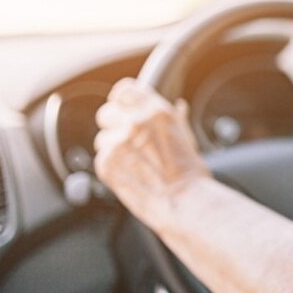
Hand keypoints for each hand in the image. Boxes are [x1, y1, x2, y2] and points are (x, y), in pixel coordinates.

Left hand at [94, 78, 209, 228]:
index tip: (122, 107)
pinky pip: (101, 158)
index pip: (125, 90)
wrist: (183, 202)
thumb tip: (178, 106)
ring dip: (113, 149)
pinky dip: (112, 167)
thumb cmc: (191, 174)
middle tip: (129, 142)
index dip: (122, 100)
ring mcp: (118, 143)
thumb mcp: (188, 138)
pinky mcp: (106, 163)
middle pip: (106, 112)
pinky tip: (130, 175)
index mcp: (157, 111)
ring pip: (102, 138)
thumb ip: (176, 119)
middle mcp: (135, 122)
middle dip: (114, 125)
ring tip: (134, 164)